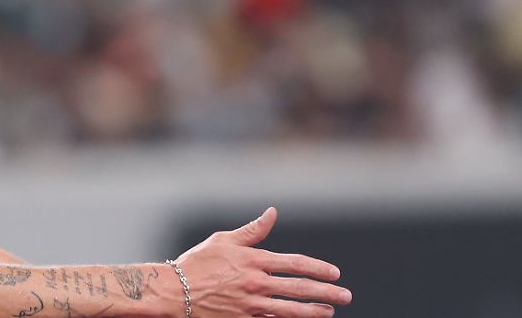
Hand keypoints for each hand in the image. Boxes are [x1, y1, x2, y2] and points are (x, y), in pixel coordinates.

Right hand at [174, 207, 351, 316]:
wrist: (175, 291)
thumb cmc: (198, 263)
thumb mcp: (224, 240)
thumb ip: (253, 230)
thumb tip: (273, 213)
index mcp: (254, 260)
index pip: (296, 264)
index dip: (319, 269)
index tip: (335, 273)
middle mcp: (256, 283)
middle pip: (300, 289)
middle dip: (327, 292)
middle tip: (346, 295)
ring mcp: (251, 305)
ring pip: (291, 310)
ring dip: (314, 312)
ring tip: (329, 311)